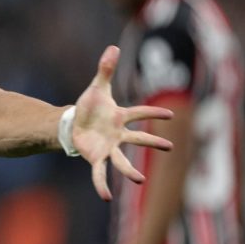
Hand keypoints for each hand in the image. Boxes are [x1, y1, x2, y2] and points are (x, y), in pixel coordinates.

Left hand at [72, 45, 173, 200]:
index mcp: (120, 116)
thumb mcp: (96, 87)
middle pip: (137, 139)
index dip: (152, 113)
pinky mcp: (96, 157)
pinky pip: (100, 173)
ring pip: (122, 160)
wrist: (74, 123)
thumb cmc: (89, 106)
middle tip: (170, 147)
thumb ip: (105, 69)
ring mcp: (109, 147)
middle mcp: (118, 134)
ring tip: (139, 180)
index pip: (139, 113)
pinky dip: (101, 184)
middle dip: (152, 143)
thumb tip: (113, 47)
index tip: (169, 115)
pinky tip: (105, 196)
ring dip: (130, 170)